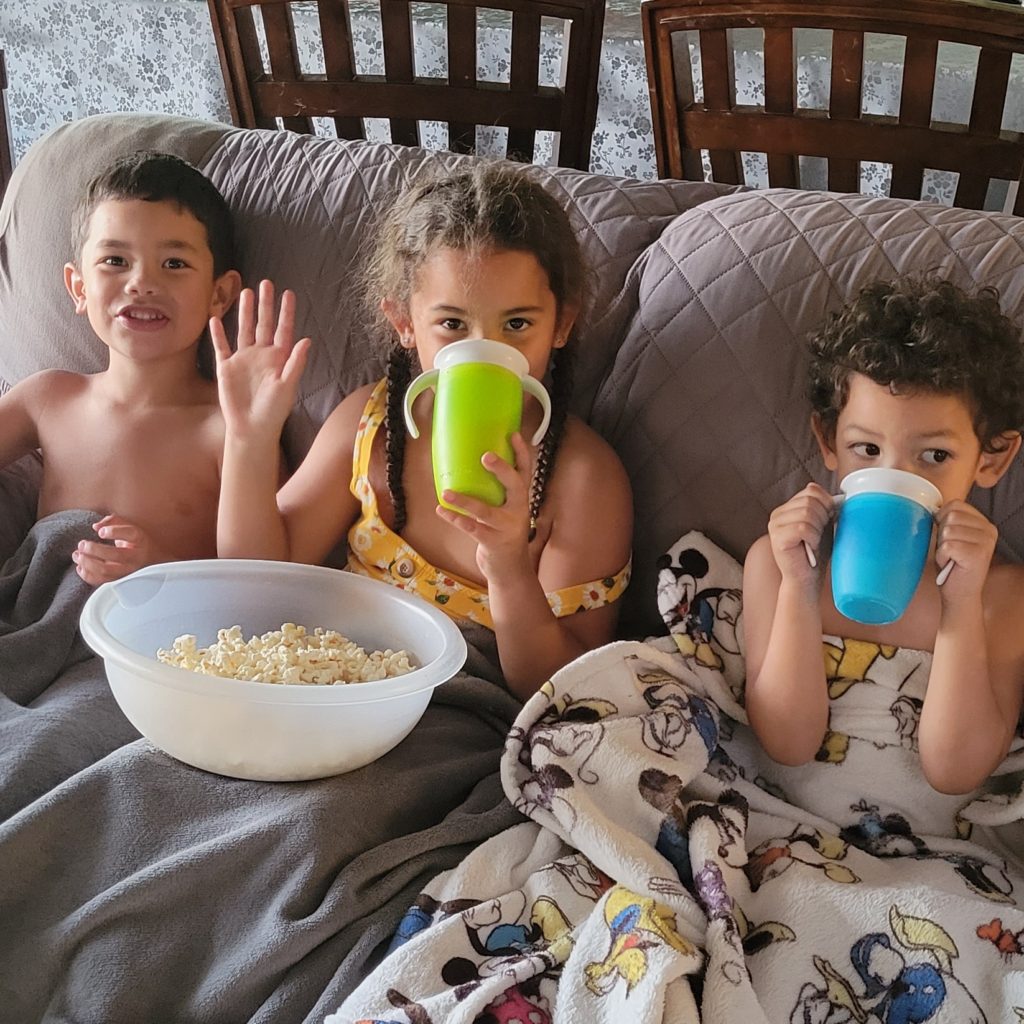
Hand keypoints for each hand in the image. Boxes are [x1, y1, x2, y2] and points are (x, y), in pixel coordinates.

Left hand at [71, 515, 164, 585]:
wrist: (148, 560)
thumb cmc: (134, 542)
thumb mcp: (128, 527)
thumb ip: (112, 521)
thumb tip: (96, 526)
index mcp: (139, 540)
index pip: (130, 534)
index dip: (114, 532)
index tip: (100, 532)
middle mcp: (135, 557)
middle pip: (115, 555)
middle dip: (94, 549)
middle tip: (82, 544)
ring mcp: (127, 571)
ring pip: (106, 570)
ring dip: (87, 562)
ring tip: (77, 555)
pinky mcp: (118, 581)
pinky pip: (101, 581)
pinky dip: (86, 575)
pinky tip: (80, 566)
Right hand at [210, 280, 310, 440]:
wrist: (251, 428)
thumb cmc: (273, 410)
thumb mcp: (287, 386)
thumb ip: (295, 363)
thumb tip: (306, 340)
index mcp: (278, 358)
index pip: (283, 330)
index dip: (286, 312)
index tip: (288, 293)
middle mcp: (261, 355)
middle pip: (263, 324)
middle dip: (265, 304)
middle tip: (266, 283)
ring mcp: (244, 360)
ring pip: (243, 330)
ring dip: (244, 312)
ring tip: (245, 292)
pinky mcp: (227, 368)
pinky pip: (221, 346)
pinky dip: (218, 333)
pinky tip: (214, 317)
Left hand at [436, 433, 534, 580]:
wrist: (510, 569)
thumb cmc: (502, 533)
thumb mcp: (506, 511)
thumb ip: (497, 493)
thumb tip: (470, 466)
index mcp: (520, 500)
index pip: (525, 472)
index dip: (521, 453)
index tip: (513, 434)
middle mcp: (517, 511)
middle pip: (515, 486)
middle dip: (502, 470)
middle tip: (485, 455)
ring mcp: (506, 528)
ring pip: (485, 511)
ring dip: (464, 501)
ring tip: (447, 491)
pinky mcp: (492, 542)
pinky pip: (471, 529)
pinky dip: (455, 519)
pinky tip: (442, 510)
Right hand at [767, 483, 833, 585]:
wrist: (807, 579)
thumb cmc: (816, 554)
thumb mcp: (823, 525)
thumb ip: (825, 508)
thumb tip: (837, 497)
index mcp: (788, 507)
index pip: (811, 490)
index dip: (826, 503)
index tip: (828, 520)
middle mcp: (777, 514)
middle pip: (810, 500)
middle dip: (823, 518)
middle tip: (819, 535)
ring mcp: (774, 525)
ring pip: (806, 513)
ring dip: (818, 530)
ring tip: (813, 542)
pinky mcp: (777, 538)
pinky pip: (802, 528)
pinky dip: (813, 538)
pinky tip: (810, 547)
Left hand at [934, 500, 996, 604]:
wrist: (959, 594)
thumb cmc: (951, 565)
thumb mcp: (951, 537)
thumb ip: (947, 520)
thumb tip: (931, 506)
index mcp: (984, 523)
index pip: (955, 505)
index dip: (942, 520)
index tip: (948, 538)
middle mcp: (989, 530)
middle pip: (950, 516)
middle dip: (942, 535)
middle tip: (951, 551)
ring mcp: (985, 541)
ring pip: (947, 530)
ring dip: (942, 547)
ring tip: (951, 558)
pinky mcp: (977, 554)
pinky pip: (947, 546)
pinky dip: (942, 556)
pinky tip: (951, 564)